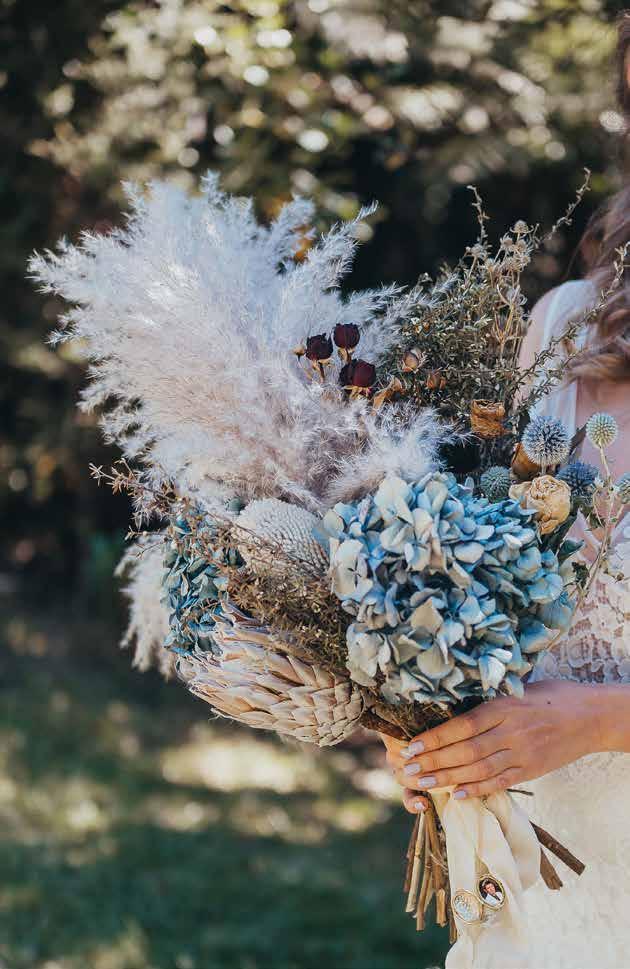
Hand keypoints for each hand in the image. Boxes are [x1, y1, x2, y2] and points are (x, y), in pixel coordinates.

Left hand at [382, 680, 615, 813]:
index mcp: (504, 707)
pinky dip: (478, 790)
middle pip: (466, 751)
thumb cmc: (551, 696)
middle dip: (434, 761)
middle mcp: (511, 731)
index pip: (462, 725)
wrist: (591, 716)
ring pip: (479, 769)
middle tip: (408, 769)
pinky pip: (501, 782)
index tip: (412, 745)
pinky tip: (458, 796)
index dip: (435, 737)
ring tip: (423, 783)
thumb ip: (488, 701)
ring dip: (448, 778)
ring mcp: (522, 753)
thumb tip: (451, 708)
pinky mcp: (532, 770)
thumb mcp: (517, 689)